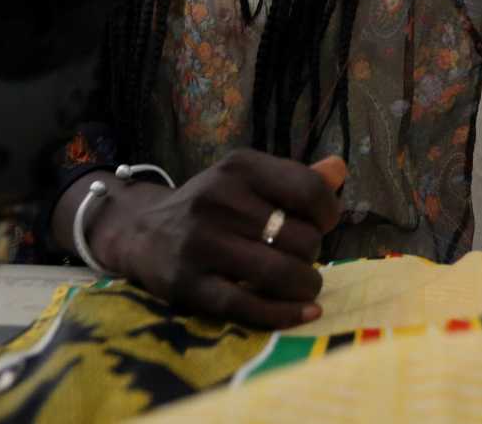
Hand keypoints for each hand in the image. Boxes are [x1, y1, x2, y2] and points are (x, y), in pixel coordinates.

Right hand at [89, 151, 347, 328]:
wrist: (141, 230)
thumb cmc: (212, 205)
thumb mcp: (248, 180)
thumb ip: (295, 178)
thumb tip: (340, 169)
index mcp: (239, 167)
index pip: (308, 188)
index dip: (328, 213)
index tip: (321, 224)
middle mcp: (219, 199)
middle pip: (301, 237)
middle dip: (312, 253)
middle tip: (299, 257)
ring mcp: (202, 243)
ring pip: (281, 273)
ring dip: (306, 286)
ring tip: (304, 286)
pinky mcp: (189, 284)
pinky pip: (249, 306)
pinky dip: (285, 314)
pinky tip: (305, 313)